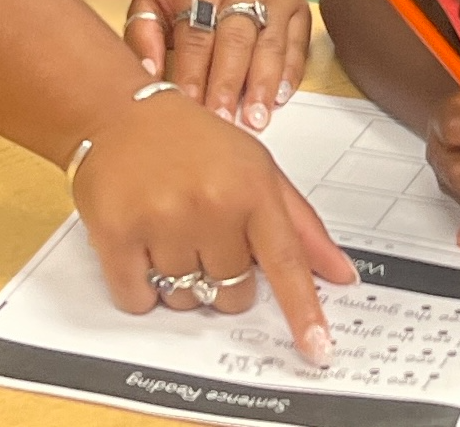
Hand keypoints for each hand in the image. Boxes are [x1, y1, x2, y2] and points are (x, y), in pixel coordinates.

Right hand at [75, 84, 357, 362]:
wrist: (118, 111)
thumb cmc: (193, 140)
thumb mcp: (256, 167)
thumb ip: (301, 225)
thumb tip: (342, 275)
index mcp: (251, 187)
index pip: (287, 263)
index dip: (303, 310)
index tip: (317, 348)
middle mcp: (211, 203)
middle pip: (232, 294)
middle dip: (222, 277)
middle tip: (204, 234)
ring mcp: (162, 219)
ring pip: (184, 300)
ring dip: (178, 280)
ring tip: (168, 230)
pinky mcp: (116, 233)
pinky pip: (138, 299)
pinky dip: (139, 286)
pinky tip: (139, 243)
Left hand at [126, 0, 309, 130]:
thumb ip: (143, 34)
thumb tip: (149, 75)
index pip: (197, 35)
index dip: (194, 73)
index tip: (190, 107)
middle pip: (236, 42)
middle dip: (229, 85)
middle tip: (224, 121)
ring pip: (270, 45)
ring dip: (262, 85)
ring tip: (256, 120)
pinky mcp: (296, 3)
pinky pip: (297, 42)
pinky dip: (290, 72)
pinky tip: (279, 98)